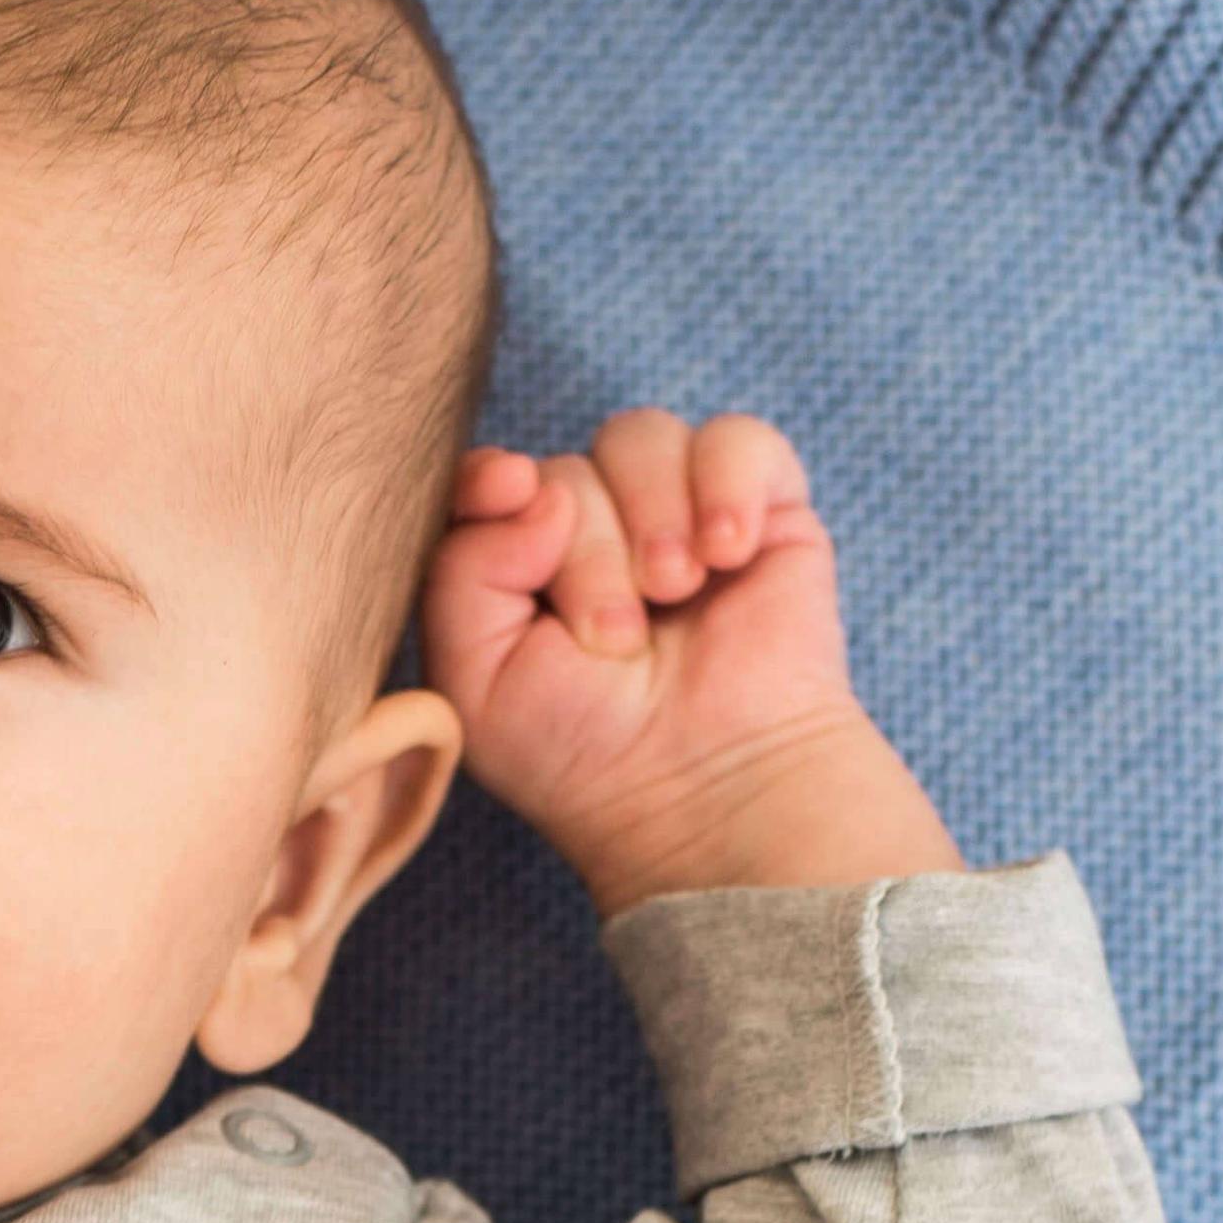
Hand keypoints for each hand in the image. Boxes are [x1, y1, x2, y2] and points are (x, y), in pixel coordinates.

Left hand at [424, 411, 963, 916]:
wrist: (699, 784)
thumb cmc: (578, 750)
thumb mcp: (474, 679)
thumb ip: (460, 573)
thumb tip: (534, 487)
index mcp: (513, 572)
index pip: (486, 483)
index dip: (490, 476)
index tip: (506, 491)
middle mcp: (590, 534)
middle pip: (564, 470)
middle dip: (586, 552)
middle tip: (614, 640)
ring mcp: (674, 517)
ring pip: (640, 440)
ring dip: (651, 517)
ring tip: (674, 594)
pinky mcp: (762, 509)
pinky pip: (737, 438)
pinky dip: (728, 484)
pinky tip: (728, 555)